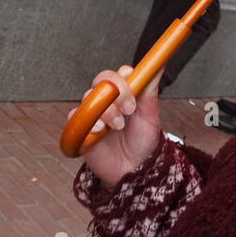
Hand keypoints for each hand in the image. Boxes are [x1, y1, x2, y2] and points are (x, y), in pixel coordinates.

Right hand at [75, 66, 162, 191]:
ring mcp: (94, 111)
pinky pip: (76, 115)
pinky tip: (99, 131)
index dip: (125, 78)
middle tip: (128, 109)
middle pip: (102, 79)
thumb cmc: (141, 143)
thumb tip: (159, 66)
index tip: (134, 92)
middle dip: (116, 92)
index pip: (120, 73)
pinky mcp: (81, 125)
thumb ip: (150, 91)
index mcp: (125, 93)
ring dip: (106, 111)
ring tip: (117, 126)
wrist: (130, 170)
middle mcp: (108, 99)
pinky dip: (88, 121)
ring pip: (90, 96)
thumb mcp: (150, 117)